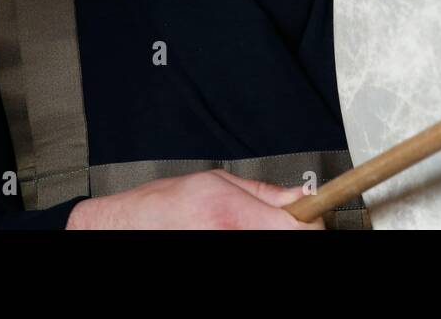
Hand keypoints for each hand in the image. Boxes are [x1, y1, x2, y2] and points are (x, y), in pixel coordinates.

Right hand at [65, 169, 323, 229]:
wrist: (127, 227)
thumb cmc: (162, 205)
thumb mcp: (215, 180)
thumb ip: (264, 191)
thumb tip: (301, 195)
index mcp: (232, 214)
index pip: (298, 229)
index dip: (312, 222)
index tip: (313, 218)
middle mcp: (232, 240)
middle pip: (289, 240)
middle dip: (291, 229)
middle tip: (286, 221)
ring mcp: (224, 254)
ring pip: (270, 246)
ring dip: (270, 235)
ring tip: (247, 225)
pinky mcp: (217, 261)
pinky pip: (253, 253)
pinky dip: (254, 242)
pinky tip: (236, 234)